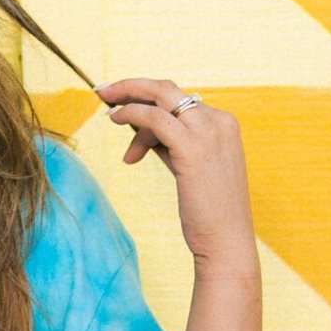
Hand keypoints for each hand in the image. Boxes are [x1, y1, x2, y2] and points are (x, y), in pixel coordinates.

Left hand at [96, 78, 257, 279]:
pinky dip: (131, 114)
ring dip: (127, 98)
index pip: (178, 100)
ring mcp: (208, 132)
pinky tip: (115, 120)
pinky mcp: (192, 148)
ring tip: (106, 110)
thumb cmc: (207, 210)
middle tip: (104, 91)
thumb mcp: (189, 164)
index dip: (146, 99)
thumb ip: (170, 141)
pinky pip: (154, 118)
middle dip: (132, 86)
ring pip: (159, 97)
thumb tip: (138, 125)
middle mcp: (219, 121)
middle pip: (168, 89)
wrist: (226, 244)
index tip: (121, 99)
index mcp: (224, 123)